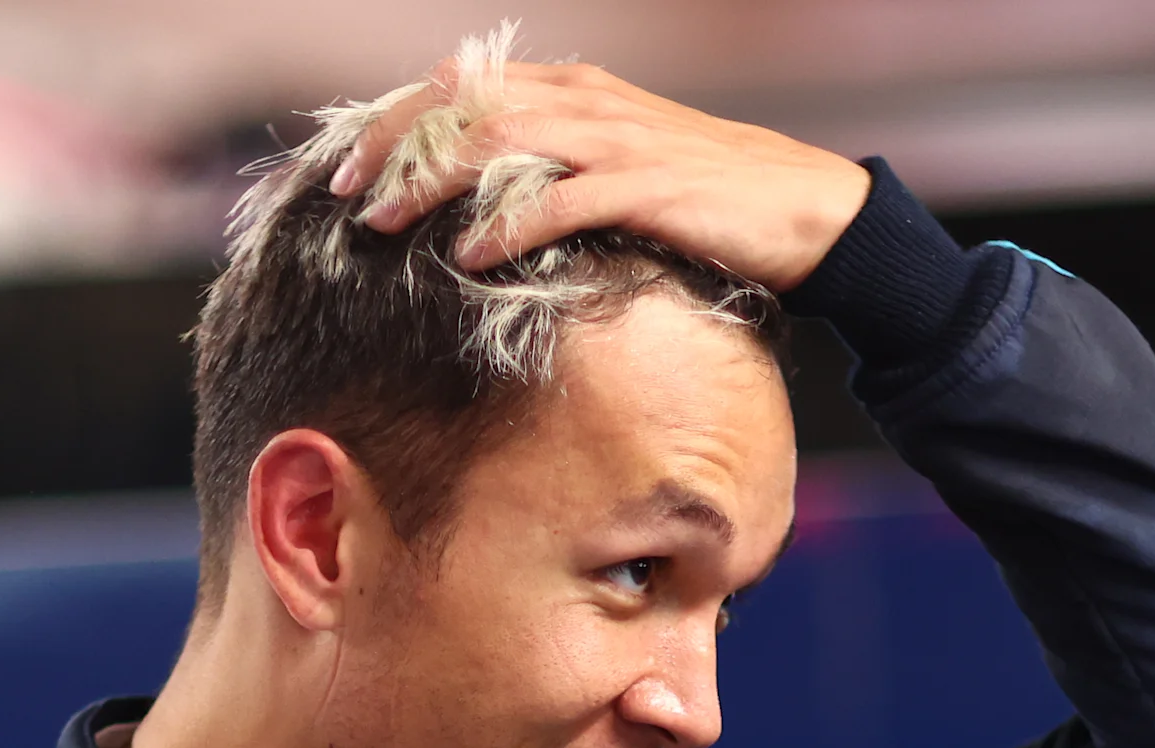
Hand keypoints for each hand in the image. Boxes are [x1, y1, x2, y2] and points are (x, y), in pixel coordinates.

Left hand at [327, 59, 871, 291]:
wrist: (807, 210)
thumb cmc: (710, 198)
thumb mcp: (621, 163)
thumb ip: (557, 164)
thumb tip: (482, 196)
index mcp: (578, 88)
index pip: (464, 85)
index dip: (398, 119)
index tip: (350, 165)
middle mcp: (589, 102)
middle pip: (466, 105)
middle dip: (395, 147)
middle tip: (346, 195)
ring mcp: (618, 141)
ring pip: (500, 141)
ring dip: (432, 181)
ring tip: (385, 221)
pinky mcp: (647, 188)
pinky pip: (559, 202)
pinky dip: (506, 227)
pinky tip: (467, 256)